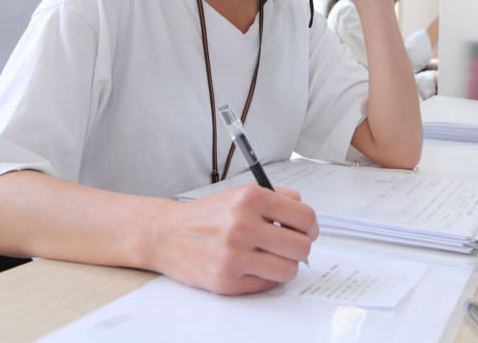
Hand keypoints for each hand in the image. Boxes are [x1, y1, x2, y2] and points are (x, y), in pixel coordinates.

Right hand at [152, 183, 317, 294]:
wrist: (166, 234)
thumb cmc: (206, 215)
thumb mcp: (240, 192)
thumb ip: (276, 196)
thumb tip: (303, 211)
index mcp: (250, 199)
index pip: (304, 217)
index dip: (311, 227)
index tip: (308, 230)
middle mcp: (242, 226)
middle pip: (301, 247)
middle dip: (300, 248)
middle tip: (290, 245)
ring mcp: (233, 256)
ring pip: (288, 270)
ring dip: (284, 265)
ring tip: (271, 257)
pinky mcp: (225, 281)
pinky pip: (266, 284)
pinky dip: (264, 277)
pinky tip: (252, 265)